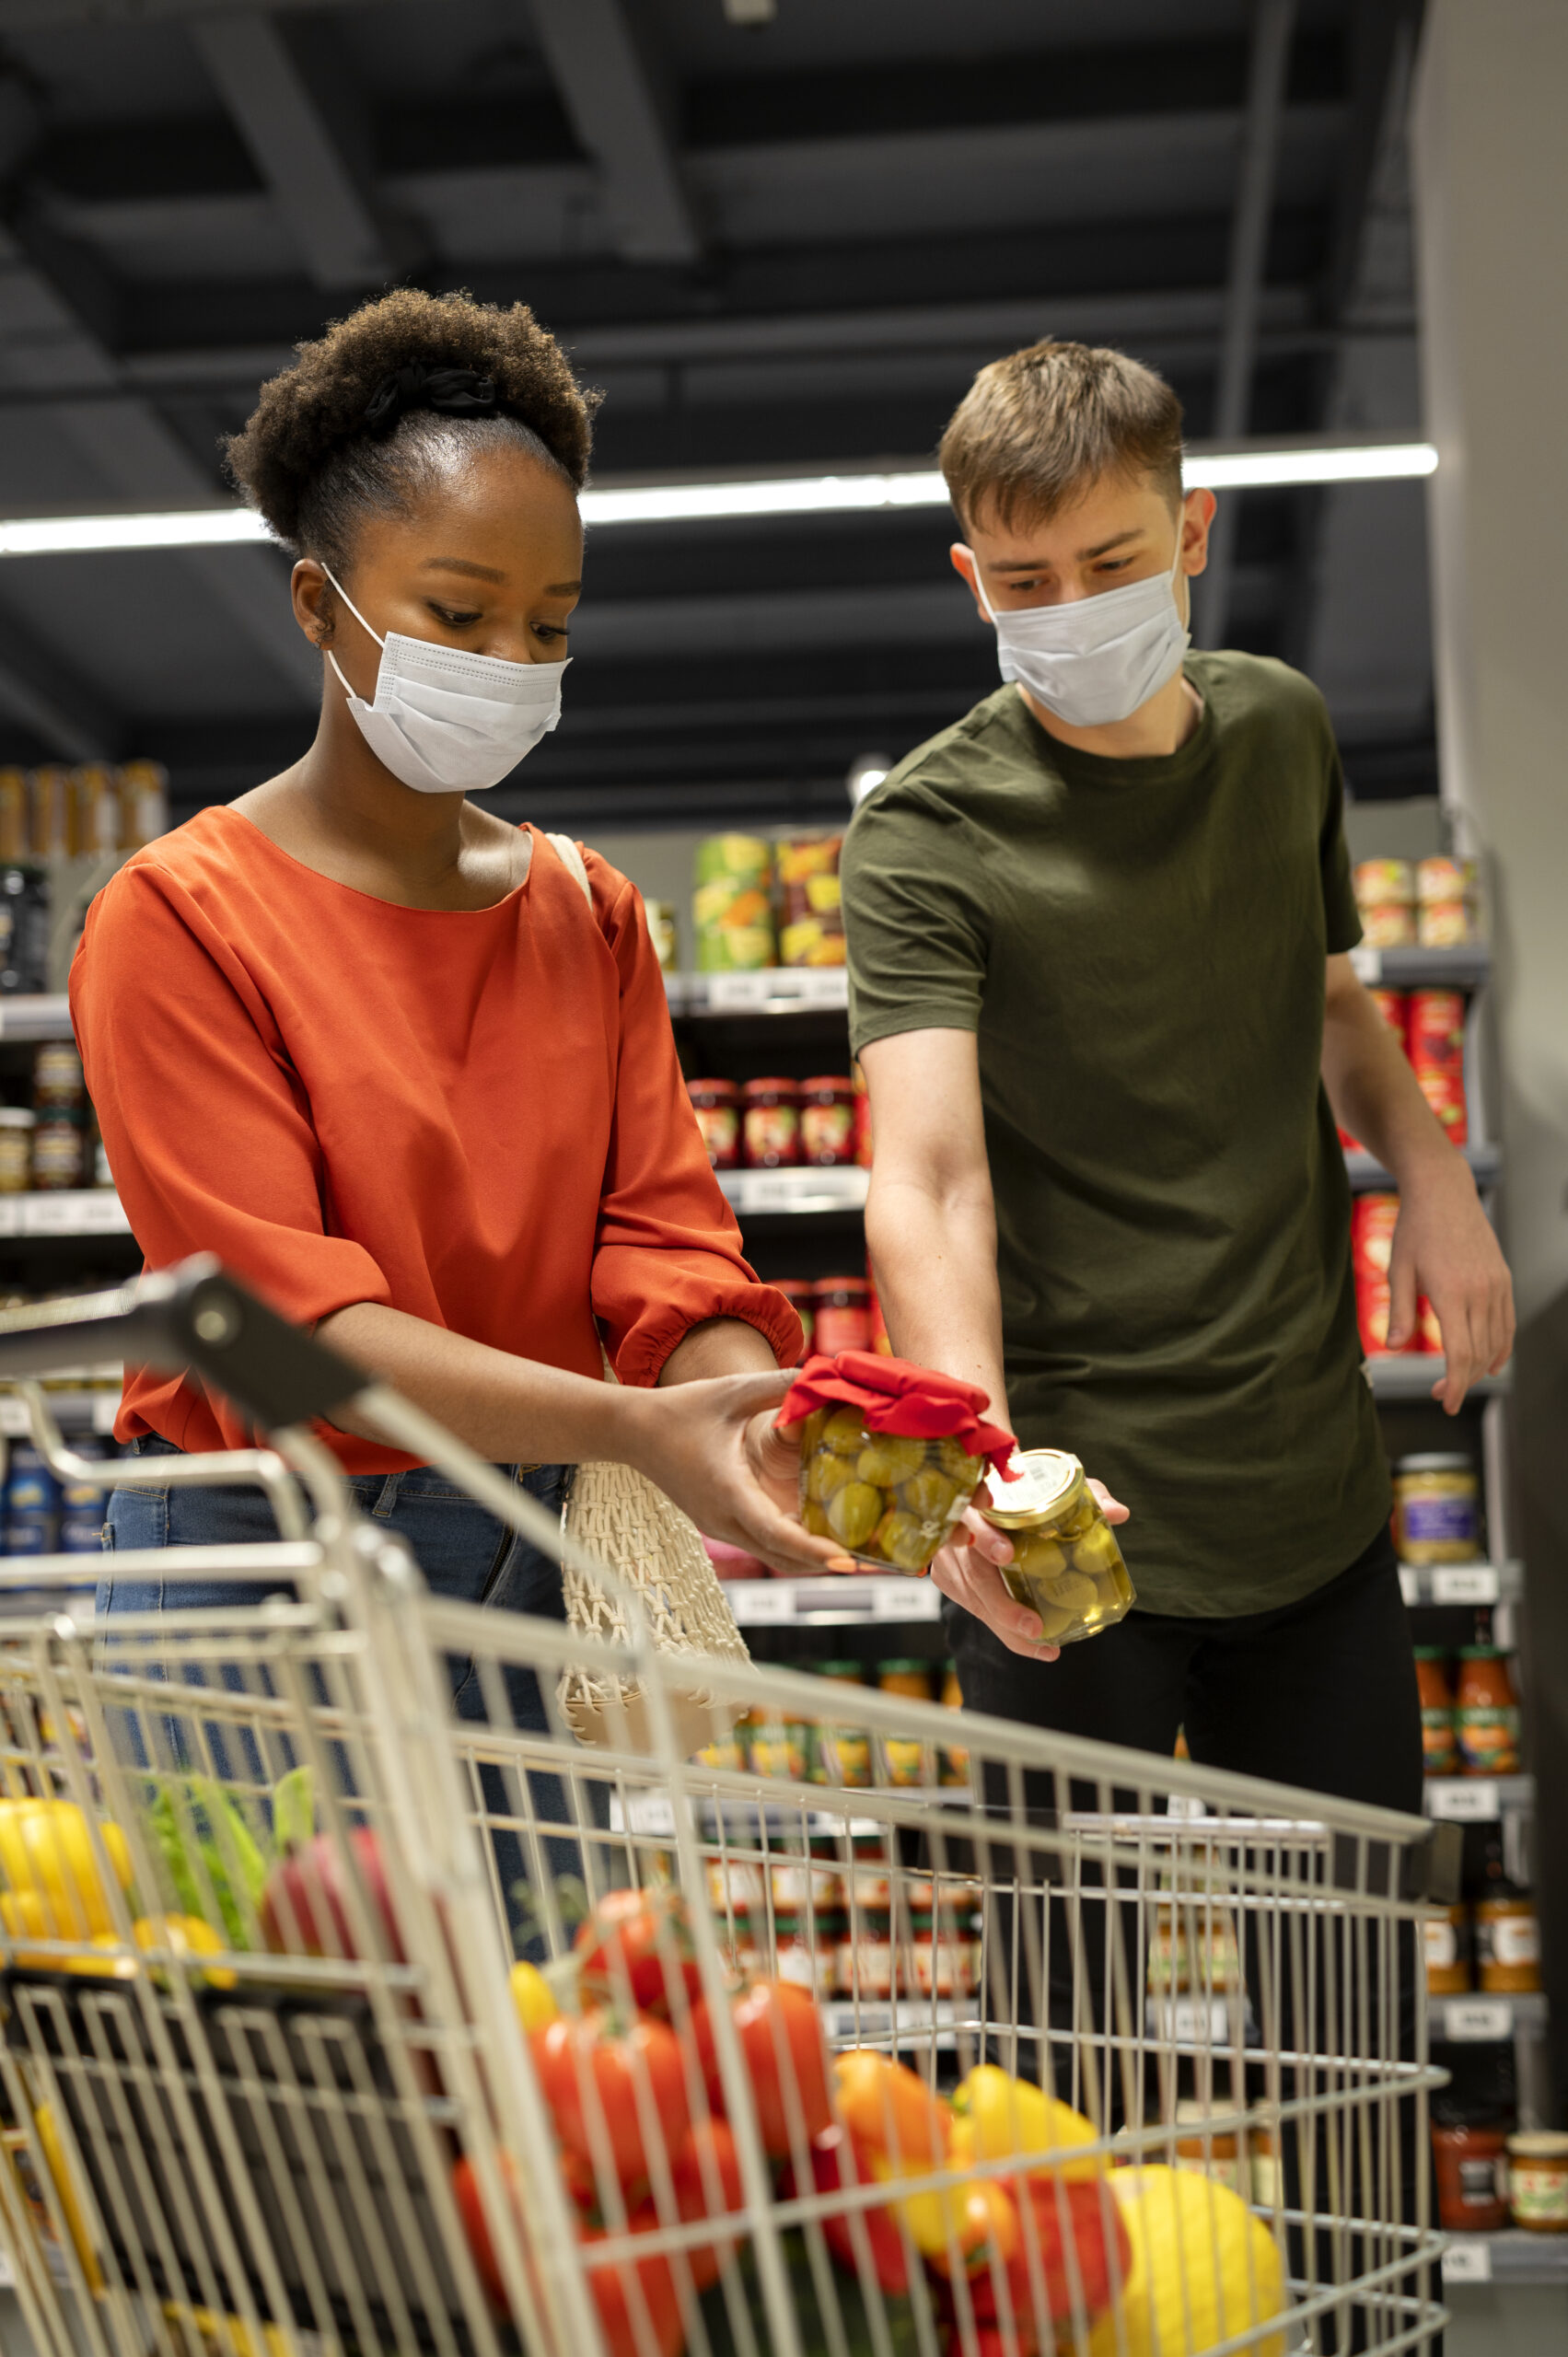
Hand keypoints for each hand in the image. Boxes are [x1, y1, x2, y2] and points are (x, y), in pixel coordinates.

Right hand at [623, 1372, 851, 1577]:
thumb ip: (778, 1385)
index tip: (844, 1560)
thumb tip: (822, 1375)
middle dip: (822, 1562)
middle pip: (779, 1555)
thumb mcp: (732, 1391)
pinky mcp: (717, 1523)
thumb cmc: (681, 1409)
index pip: (774, 1532)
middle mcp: (722, 1518)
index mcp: (727, 1490)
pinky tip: (817, 1534)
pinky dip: (789, 1546)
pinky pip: (759, 1543)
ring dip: (808, 1558)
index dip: (811, 1549)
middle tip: (869, 1561)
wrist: (633, 1431)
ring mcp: (718, 1525)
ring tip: (851, 1554)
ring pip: (770, 1554)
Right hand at [928, 1479, 1129, 1659]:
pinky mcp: (949, 1580)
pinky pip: (979, 1611)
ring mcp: (948, 1559)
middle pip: (971, 1573)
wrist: (981, 1501)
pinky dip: (1007, 1632)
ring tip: (1045, 1644)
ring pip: (975, 1601)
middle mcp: (957, 1532)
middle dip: (1002, 1605)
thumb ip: (1086, 1495)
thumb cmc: (1023, 1492)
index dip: (984, 1536)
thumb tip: (1119, 1513)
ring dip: (1008, 1627)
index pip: (969, 1515)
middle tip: (1035, 1626)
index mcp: (977, 1500)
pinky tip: (1036, 1646)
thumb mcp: (1054, 1487)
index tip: (1006, 1555)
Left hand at [1387, 1154, 1514, 1412]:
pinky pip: (1507, 1323)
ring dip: (1480, 1367)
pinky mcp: (1503, 1279)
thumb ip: (1398, 1311)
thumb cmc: (1414, 1229)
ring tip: (1457, 1380)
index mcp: (1452, 1292)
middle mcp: (1481, 1291)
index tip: (1445, 1403)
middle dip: (1462, 1381)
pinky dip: (1501, 1348)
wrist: (1444, 1192)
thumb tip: (1393, 1348)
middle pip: (1480, 1353)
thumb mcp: (1398, 1270)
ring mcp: (1497, 1285)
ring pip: (1497, 1342)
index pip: (1460, 1353)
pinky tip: (1491, 1363)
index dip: (1454, 1384)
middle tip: (1439, 1395)